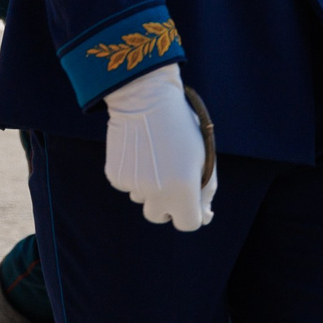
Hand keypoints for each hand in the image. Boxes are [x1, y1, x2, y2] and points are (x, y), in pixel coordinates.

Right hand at [102, 64, 213, 231]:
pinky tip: (138, 150)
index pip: (188, 224)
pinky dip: (133, 174)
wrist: (145, 98)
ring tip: (154, 154)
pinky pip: (127, 185)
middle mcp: (157, 193)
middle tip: (170, 176)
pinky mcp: (115, 176)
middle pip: (159, 216)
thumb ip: (206, 189)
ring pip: (142, 198)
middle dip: (166, 204)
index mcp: (183, 189)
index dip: (191, 212)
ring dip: (149, 186)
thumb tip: (204, 217)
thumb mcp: (202, 155)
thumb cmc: (182, 127)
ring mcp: (133, 185)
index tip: (190, 199)